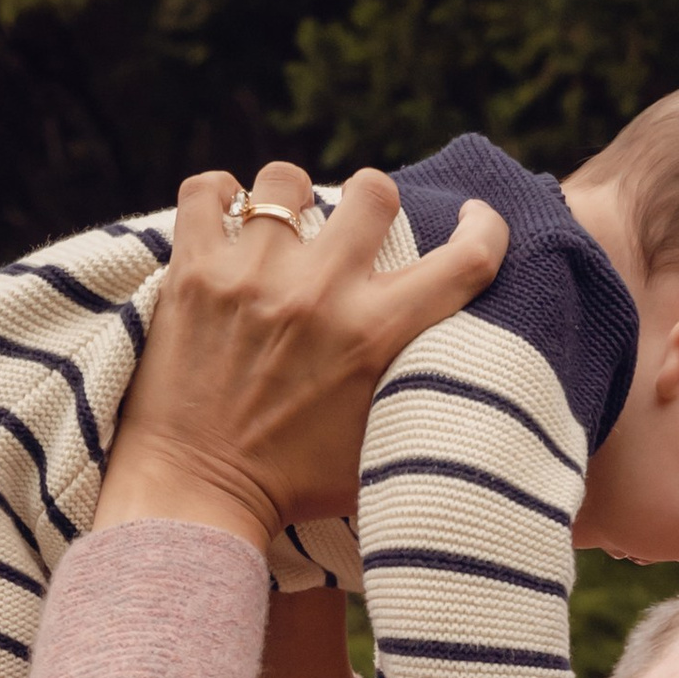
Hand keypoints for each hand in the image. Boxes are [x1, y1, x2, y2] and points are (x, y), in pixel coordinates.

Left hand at [97, 160, 507, 552]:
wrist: (196, 497)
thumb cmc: (291, 487)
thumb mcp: (380, 449)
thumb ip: (416, 397)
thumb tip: (455, 366)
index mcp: (376, 336)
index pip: (464, 260)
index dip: (485, 229)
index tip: (475, 221)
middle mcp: (320, 293)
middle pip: (374, 191)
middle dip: (373, 206)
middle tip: (353, 236)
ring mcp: (252, 275)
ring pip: (286, 180)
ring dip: (290, 200)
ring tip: (281, 228)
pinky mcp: (193, 272)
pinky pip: (207, 190)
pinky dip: (218, 195)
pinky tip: (227, 215)